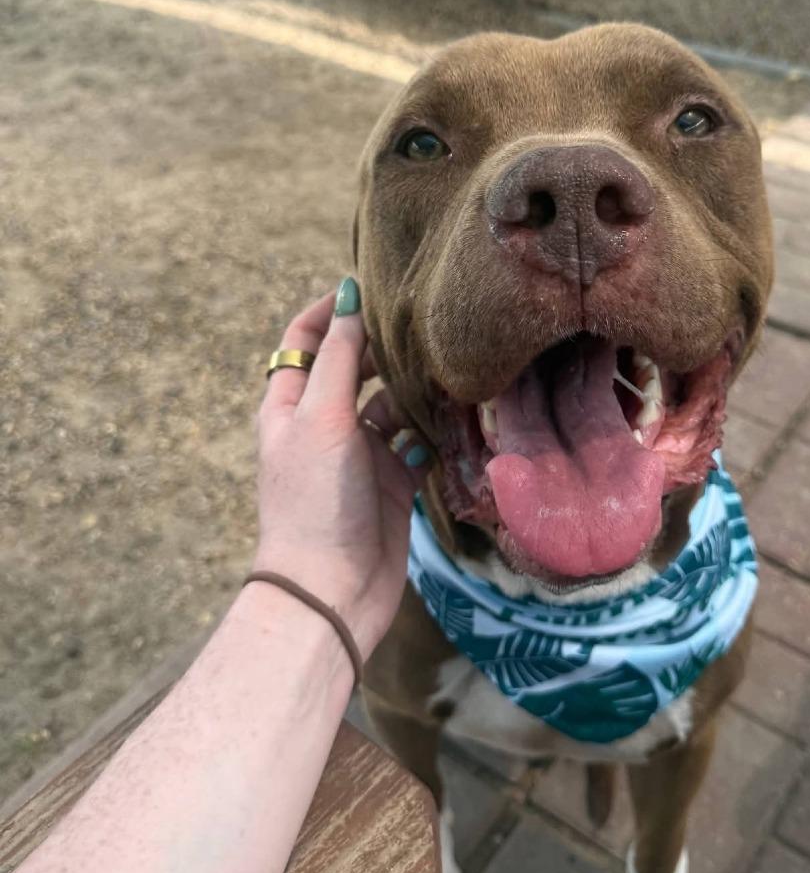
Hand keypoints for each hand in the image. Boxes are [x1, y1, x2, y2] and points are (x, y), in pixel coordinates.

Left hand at [253, 280, 430, 658]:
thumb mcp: (322, 418)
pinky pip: (416, 444)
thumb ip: (340, 359)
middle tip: (423, 324)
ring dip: (414, 390)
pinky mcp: (393, 483)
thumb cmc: (316, 499)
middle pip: (354, 369)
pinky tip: (456, 417)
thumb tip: (349, 297)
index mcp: (290, 405)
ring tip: (448, 368)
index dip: (330, 311)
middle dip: (383, 347)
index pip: (305, 341)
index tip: (367, 285)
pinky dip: (432, 431)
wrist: (332, 587)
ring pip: (391, 406)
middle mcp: (324, 425)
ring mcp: (360, 455)